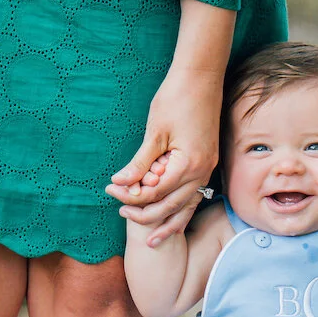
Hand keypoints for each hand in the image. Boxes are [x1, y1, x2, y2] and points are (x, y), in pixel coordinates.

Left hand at [107, 67, 221, 245]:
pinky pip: (193, 196)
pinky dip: (181, 209)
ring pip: (186, 207)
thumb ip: (139, 162)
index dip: (131, 196)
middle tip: (121, 214)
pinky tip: (170, 218)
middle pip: (171, 206)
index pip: (155, 193)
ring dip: (166, 221)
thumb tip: (119, 183)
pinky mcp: (206, 163)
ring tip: (151, 239)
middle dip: (145, 214)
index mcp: (188, 165)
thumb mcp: (154, 132)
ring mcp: (207, 169)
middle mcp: (201, 172)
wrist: (202, 77)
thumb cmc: (176, 99)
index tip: (111, 191)